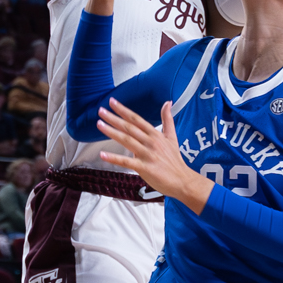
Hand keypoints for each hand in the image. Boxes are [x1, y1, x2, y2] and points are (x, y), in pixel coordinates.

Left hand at [94, 97, 208, 210]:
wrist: (182, 180)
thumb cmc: (175, 160)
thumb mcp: (172, 136)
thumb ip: (167, 119)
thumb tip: (167, 102)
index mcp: (155, 134)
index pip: (136, 119)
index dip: (123, 110)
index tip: (112, 102)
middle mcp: (150, 142)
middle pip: (129, 127)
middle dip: (114, 118)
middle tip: (101, 111)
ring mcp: (147, 154)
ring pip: (127, 140)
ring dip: (112, 132)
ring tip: (99, 125)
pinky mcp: (144, 168)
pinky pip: (126, 162)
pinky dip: (114, 158)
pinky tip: (103, 154)